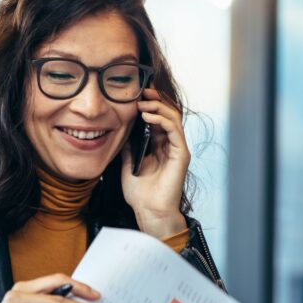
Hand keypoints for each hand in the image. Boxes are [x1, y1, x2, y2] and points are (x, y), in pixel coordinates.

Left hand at [121, 88, 189, 237]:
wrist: (149, 211)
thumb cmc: (140, 194)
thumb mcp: (127, 164)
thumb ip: (127, 147)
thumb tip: (120, 130)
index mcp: (158, 146)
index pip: (157, 118)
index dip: (149, 105)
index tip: (136, 95)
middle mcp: (170, 145)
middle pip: (167, 114)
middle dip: (156, 100)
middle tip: (142, 91)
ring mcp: (177, 149)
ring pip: (173, 118)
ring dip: (158, 107)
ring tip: (143, 102)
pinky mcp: (182, 154)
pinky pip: (174, 131)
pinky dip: (162, 120)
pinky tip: (148, 116)